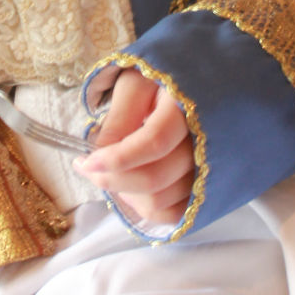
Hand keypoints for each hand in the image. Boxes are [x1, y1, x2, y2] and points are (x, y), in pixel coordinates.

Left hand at [74, 67, 195, 226]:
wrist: (200, 83)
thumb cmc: (161, 80)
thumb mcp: (135, 83)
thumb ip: (118, 118)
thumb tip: (99, 154)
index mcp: (188, 107)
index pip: (154, 142)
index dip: (115, 159)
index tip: (84, 161)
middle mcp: (207, 142)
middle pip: (155, 178)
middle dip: (111, 180)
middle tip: (89, 168)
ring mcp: (211, 169)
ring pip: (162, 201)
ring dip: (126, 194)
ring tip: (111, 174)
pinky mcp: (206, 189)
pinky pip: (175, 214)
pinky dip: (147, 209)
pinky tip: (131, 190)